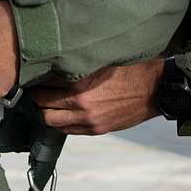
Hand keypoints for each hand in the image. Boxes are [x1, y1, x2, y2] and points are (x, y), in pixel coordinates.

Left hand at [34, 60, 162, 135]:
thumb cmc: (132, 70)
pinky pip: (66, 130)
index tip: (34, 72)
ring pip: (50, 120)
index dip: (37, 76)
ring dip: (44, 111)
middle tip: (35, 88)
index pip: (45, 81)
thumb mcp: (103, 60)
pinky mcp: (95, 129)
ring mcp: (87, 119)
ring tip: (45, 103)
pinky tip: (61, 113)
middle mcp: (81, 102)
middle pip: (42, 102)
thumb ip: (79, 63)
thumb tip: (57, 60)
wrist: (155, 90)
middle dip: (36, 95)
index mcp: (81, 81)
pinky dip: (59, 122)